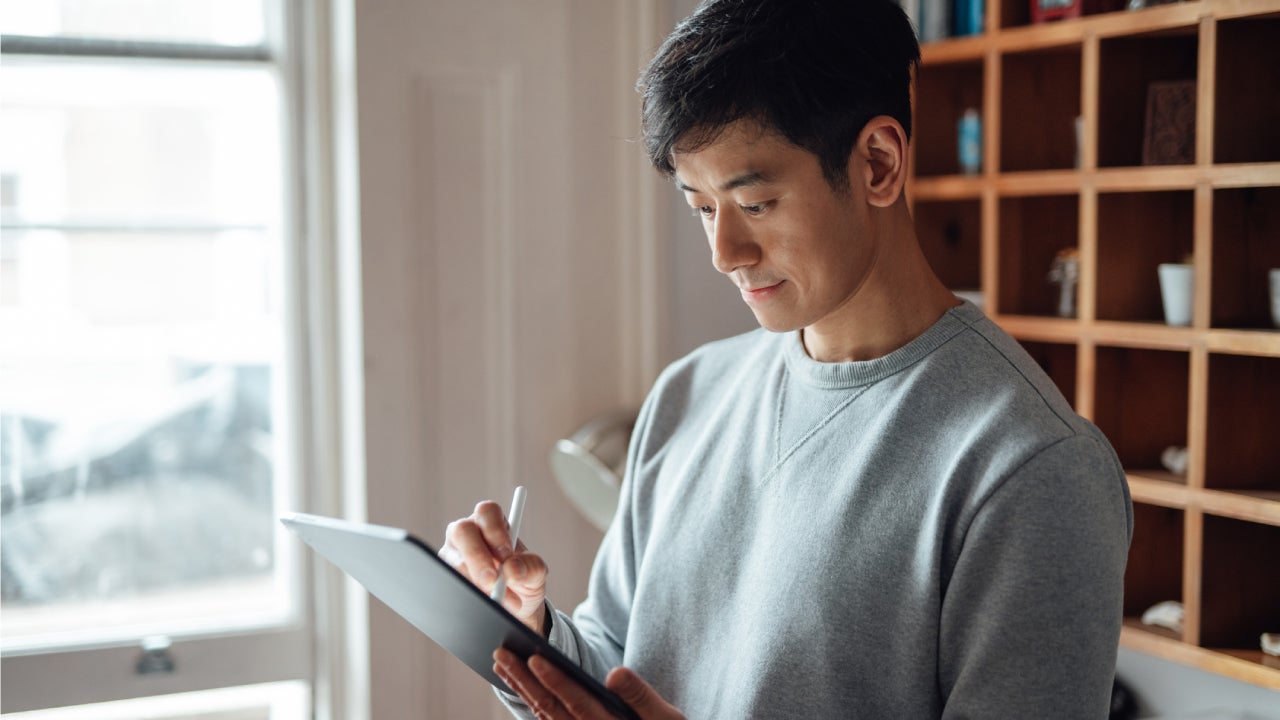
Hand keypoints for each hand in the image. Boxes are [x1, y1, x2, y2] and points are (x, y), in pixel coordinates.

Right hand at [440, 501, 548, 634]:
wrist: (515, 607)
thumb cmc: (523, 579)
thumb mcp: (536, 573)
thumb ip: (530, 567)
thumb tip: (512, 569)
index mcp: (492, 523)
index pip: (487, 512)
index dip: (494, 530)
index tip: (506, 554)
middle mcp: (468, 533)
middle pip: (462, 531)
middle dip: (477, 556)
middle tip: (493, 581)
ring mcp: (453, 554)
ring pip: (453, 560)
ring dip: (476, 583)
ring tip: (500, 600)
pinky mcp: (446, 576)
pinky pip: (448, 582)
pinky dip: (466, 595)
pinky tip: (482, 603)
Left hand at [493, 648, 685, 719]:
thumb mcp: (665, 718)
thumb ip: (640, 696)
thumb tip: (615, 673)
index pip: (576, 703)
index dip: (555, 681)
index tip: (535, 659)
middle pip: (549, 710)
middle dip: (524, 680)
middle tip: (501, 654)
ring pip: (544, 717)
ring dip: (522, 690)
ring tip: (503, 666)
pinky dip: (532, 705)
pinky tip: (522, 688)